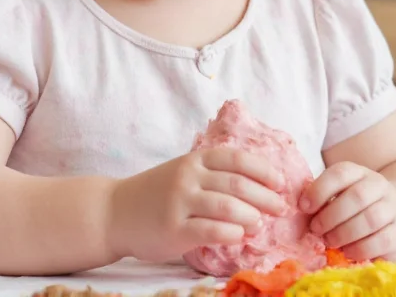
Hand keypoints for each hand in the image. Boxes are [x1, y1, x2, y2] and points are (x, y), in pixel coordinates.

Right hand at [107, 148, 285, 262]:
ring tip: (259, 225)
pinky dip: (231, 233)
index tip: (281, 184)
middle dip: (266, 197)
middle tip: (280, 209)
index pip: (238, 159)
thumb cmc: (156, 194)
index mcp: (194, 160)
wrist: (115, 212)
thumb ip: (213, 175)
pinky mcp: (173, 229)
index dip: (264, 171)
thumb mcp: (183, 172)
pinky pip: (211, 230)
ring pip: (228, 207)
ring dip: (251, 216)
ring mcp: (180, 202)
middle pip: (238, 184)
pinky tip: (238, 236)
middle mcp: (188, 177)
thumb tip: (261, 187)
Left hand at [299, 161, 395, 260]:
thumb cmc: (355, 208)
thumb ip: (322, 199)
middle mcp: (378, 185)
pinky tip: (347, 252)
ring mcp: (393, 208)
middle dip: (331, 216)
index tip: (303, 207)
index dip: (319, 190)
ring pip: (370, 219)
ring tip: (329, 241)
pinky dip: (360, 248)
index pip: (340, 173)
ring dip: (344, 233)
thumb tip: (299, 210)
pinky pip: (381, 241)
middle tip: (316, 229)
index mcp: (358, 172)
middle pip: (357, 197)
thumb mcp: (339, 195)